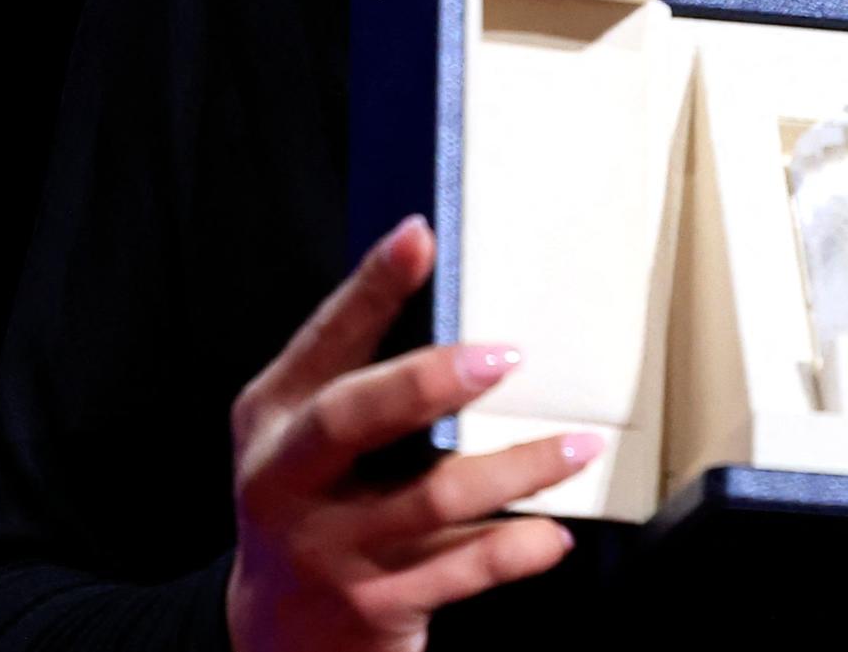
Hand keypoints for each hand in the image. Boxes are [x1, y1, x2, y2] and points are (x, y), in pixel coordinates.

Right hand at [225, 214, 603, 651]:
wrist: (279, 635)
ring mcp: (326, 546)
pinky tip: (551, 533)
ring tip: (574, 445)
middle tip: (505, 356)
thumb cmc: (312, 504)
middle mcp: (285, 477)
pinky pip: (457, 572)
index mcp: (272, 416)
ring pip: (430, 498)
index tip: (420, 236)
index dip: (371, 286)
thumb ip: (358, 371)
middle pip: (351, 415)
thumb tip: (437, 282)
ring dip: (515, 468)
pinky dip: (514, 549)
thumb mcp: (305, 435)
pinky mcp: (371, 604)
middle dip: (428, 379)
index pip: (324, 337)